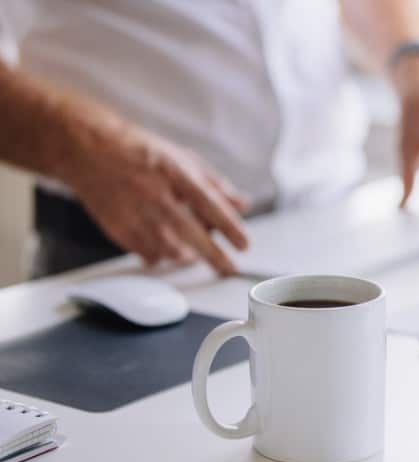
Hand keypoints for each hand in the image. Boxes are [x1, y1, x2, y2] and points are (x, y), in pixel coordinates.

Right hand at [65, 124, 248, 275]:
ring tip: (193, 253)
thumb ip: (215, 184)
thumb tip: (242, 205)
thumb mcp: (183, 158)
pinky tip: (164, 244)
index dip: (229, 226)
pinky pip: (148, 255)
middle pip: (190, 233)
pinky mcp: (118, 229)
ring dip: (187, 257)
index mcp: (174, 171)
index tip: (245, 245)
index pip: (209, 203)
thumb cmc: (141, 153)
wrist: (88, 149)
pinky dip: (161, 255)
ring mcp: (134, 212)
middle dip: (214, 257)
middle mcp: (154, 193)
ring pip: (170, 250)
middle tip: (230, 269)